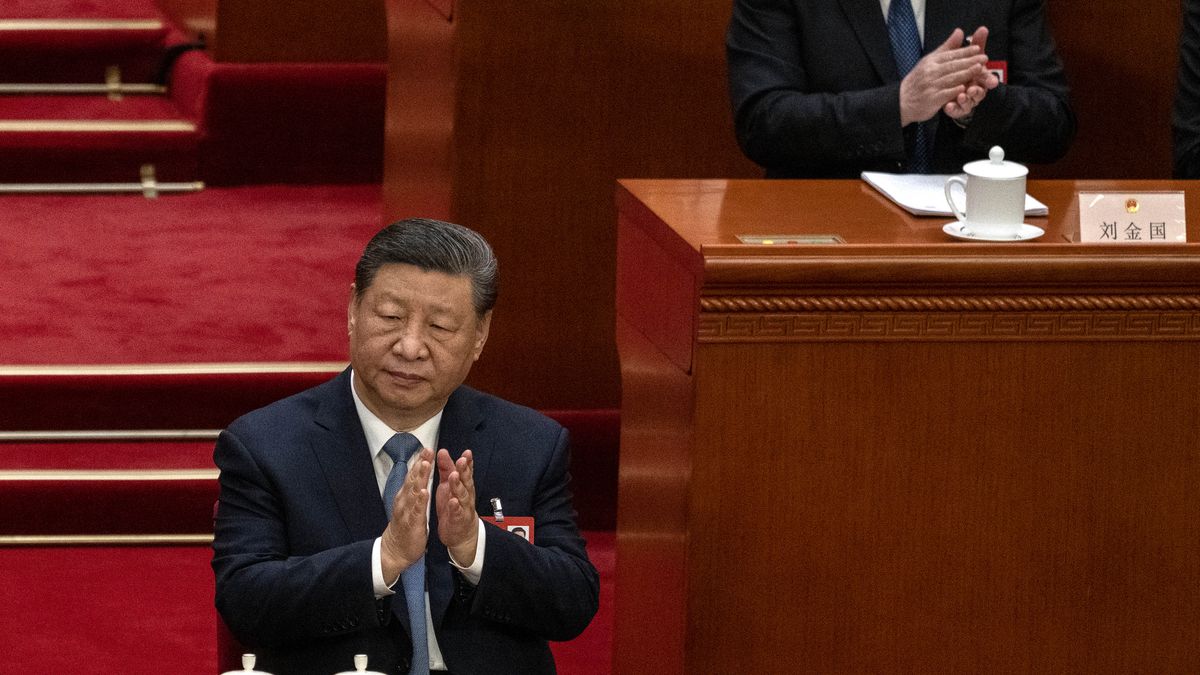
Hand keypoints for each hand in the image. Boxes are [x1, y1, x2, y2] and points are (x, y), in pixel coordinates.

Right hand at [380, 447, 433, 582]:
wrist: (394, 550)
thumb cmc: (404, 525)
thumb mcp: (409, 505)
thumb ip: (412, 490)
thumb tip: (416, 475)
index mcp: (406, 496)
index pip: (413, 476)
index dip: (420, 462)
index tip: (427, 448)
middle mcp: (404, 500)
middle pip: (412, 479)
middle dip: (420, 464)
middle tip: (427, 450)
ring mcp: (406, 511)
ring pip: (413, 492)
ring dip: (419, 477)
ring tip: (425, 464)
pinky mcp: (411, 523)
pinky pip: (416, 510)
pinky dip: (420, 501)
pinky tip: (424, 492)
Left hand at [436, 448, 479, 566]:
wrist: (460, 533)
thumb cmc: (454, 507)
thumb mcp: (448, 485)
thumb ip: (446, 468)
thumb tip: (443, 452)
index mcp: (462, 486)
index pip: (466, 471)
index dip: (467, 462)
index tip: (466, 453)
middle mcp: (465, 495)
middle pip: (466, 481)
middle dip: (464, 470)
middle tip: (461, 460)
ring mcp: (463, 508)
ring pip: (462, 495)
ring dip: (458, 485)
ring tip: (455, 476)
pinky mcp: (457, 520)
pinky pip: (457, 512)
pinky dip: (455, 507)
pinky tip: (453, 501)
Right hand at [899, 28, 988, 125]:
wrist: (902, 100)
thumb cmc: (918, 81)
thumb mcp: (929, 61)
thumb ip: (947, 47)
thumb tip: (960, 32)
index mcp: (931, 62)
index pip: (950, 55)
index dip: (965, 52)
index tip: (977, 48)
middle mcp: (930, 72)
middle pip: (952, 65)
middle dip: (969, 61)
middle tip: (984, 58)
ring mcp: (931, 86)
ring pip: (951, 78)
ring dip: (966, 73)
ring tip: (979, 69)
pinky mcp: (932, 99)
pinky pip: (945, 94)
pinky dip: (954, 91)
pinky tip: (964, 88)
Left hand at [943, 26, 999, 120]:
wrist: (951, 89)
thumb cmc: (965, 70)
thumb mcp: (969, 56)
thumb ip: (977, 44)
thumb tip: (983, 28)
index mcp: (979, 78)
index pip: (986, 78)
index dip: (988, 79)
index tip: (990, 80)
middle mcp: (975, 90)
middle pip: (979, 92)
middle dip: (977, 91)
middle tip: (972, 88)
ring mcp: (967, 100)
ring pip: (969, 102)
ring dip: (966, 100)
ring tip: (961, 97)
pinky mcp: (957, 109)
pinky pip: (956, 110)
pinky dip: (953, 108)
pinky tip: (948, 106)